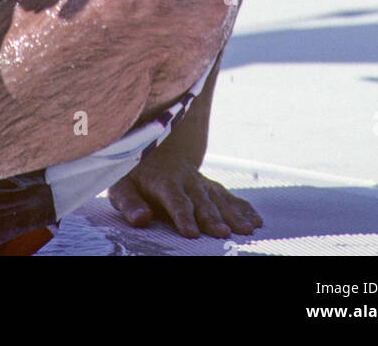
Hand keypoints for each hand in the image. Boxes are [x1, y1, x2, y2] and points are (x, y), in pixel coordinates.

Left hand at [107, 147, 262, 239]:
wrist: (151, 145)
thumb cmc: (133, 174)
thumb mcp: (122, 185)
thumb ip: (129, 203)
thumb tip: (141, 219)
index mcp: (163, 180)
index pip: (174, 199)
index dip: (182, 215)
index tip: (190, 232)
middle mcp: (185, 179)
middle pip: (201, 200)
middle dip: (212, 217)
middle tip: (222, 233)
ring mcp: (200, 181)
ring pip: (218, 198)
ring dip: (233, 214)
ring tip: (246, 229)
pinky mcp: (209, 185)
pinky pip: (227, 196)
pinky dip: (242, 207)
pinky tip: (255, 219)